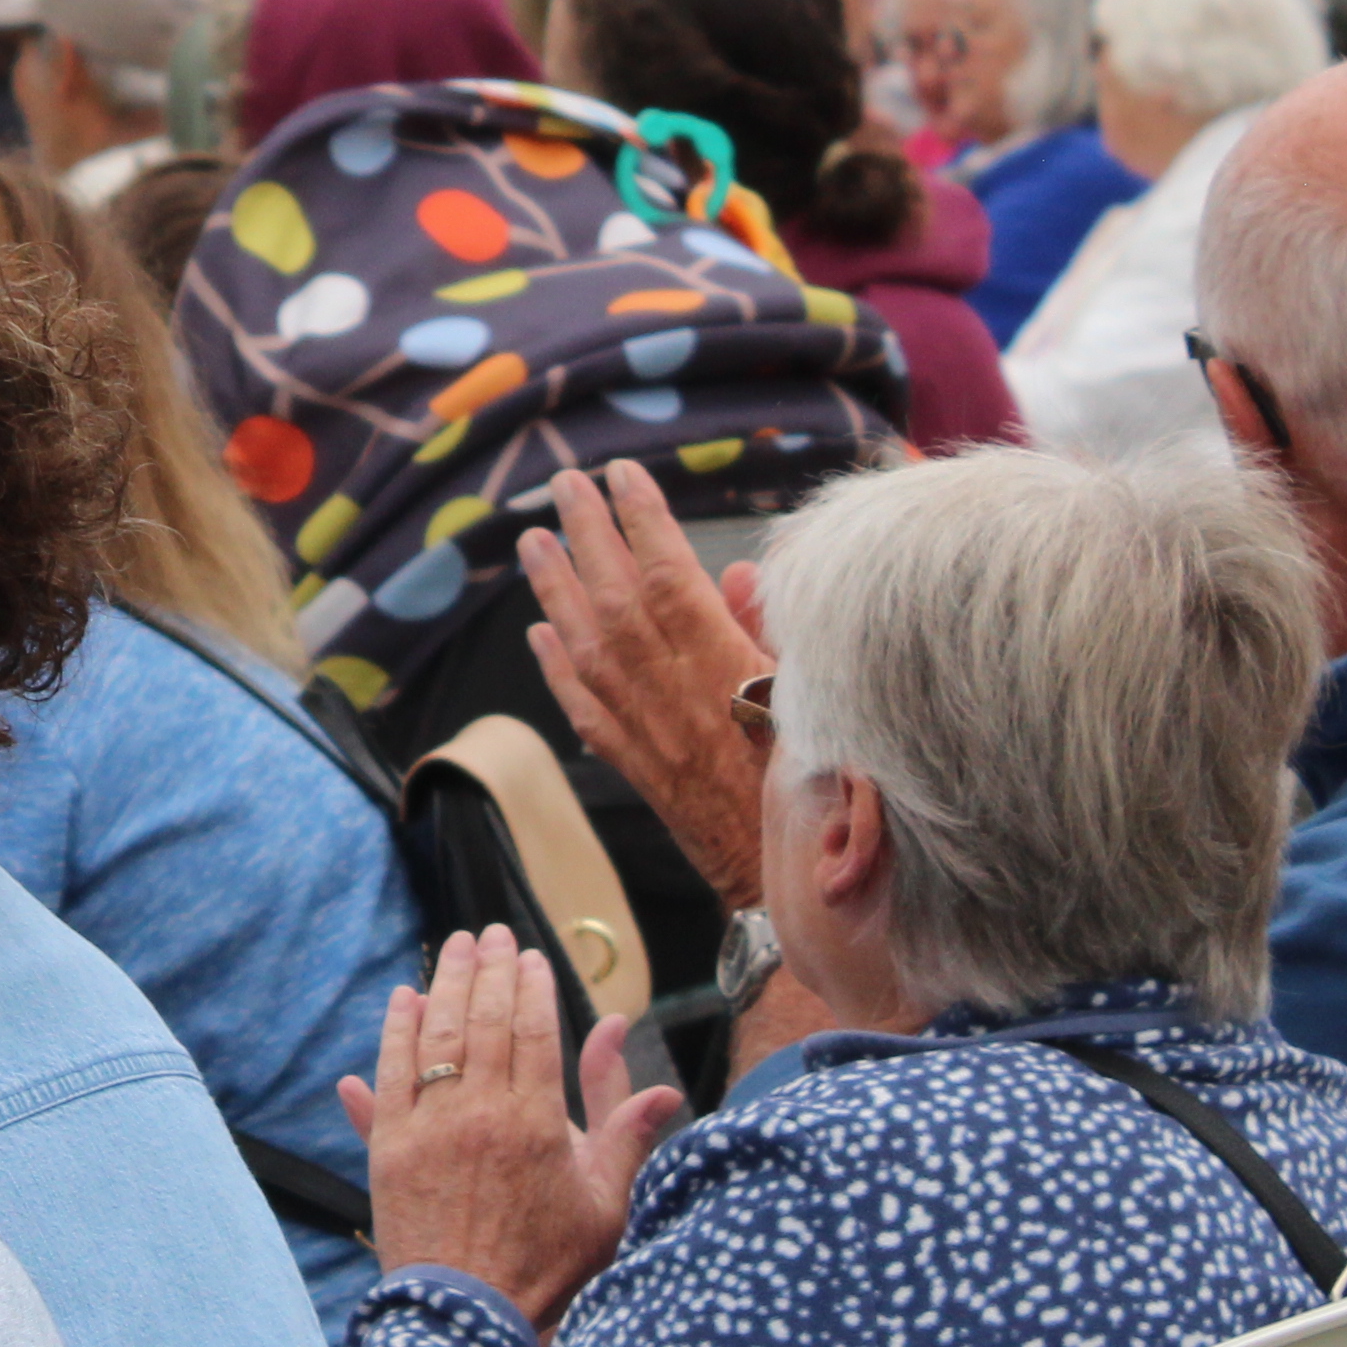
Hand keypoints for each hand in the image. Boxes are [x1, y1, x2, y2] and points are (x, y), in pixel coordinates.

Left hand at [336, 929, 678, 1330]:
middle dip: (488, 970)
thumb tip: (666, 1088)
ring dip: (444, 985)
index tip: (529, 957)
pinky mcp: (388, 1149)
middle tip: (490, 933)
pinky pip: (392, 1074)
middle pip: (483, 1021)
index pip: (533, 1032)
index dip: (531, 988)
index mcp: (536, 1124)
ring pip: (435, 1037)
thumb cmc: (547, 1268)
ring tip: (454, 949)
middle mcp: (480, 1114)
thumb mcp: (605, 1206)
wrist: (468, 1317)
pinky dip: (395, 1032)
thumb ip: (627, 1136)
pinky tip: (402, 1001)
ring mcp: (429, 1128)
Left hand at [516, 462, 772, 908]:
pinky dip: (554, 666)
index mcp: (719, 661)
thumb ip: (769, 628)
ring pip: (585, 642)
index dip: (642, 519)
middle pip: (615, 594)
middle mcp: (669, 686)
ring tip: (531, 539)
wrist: (786, 872)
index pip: (668, 571)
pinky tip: (538, 634)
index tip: (623, 474)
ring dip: (555, 586)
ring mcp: (641, 725)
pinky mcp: (630, 762)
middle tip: (565, 483)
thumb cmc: (815, 776)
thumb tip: (738, 574)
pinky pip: (580, 705)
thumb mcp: (813, 690)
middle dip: (587, 533)